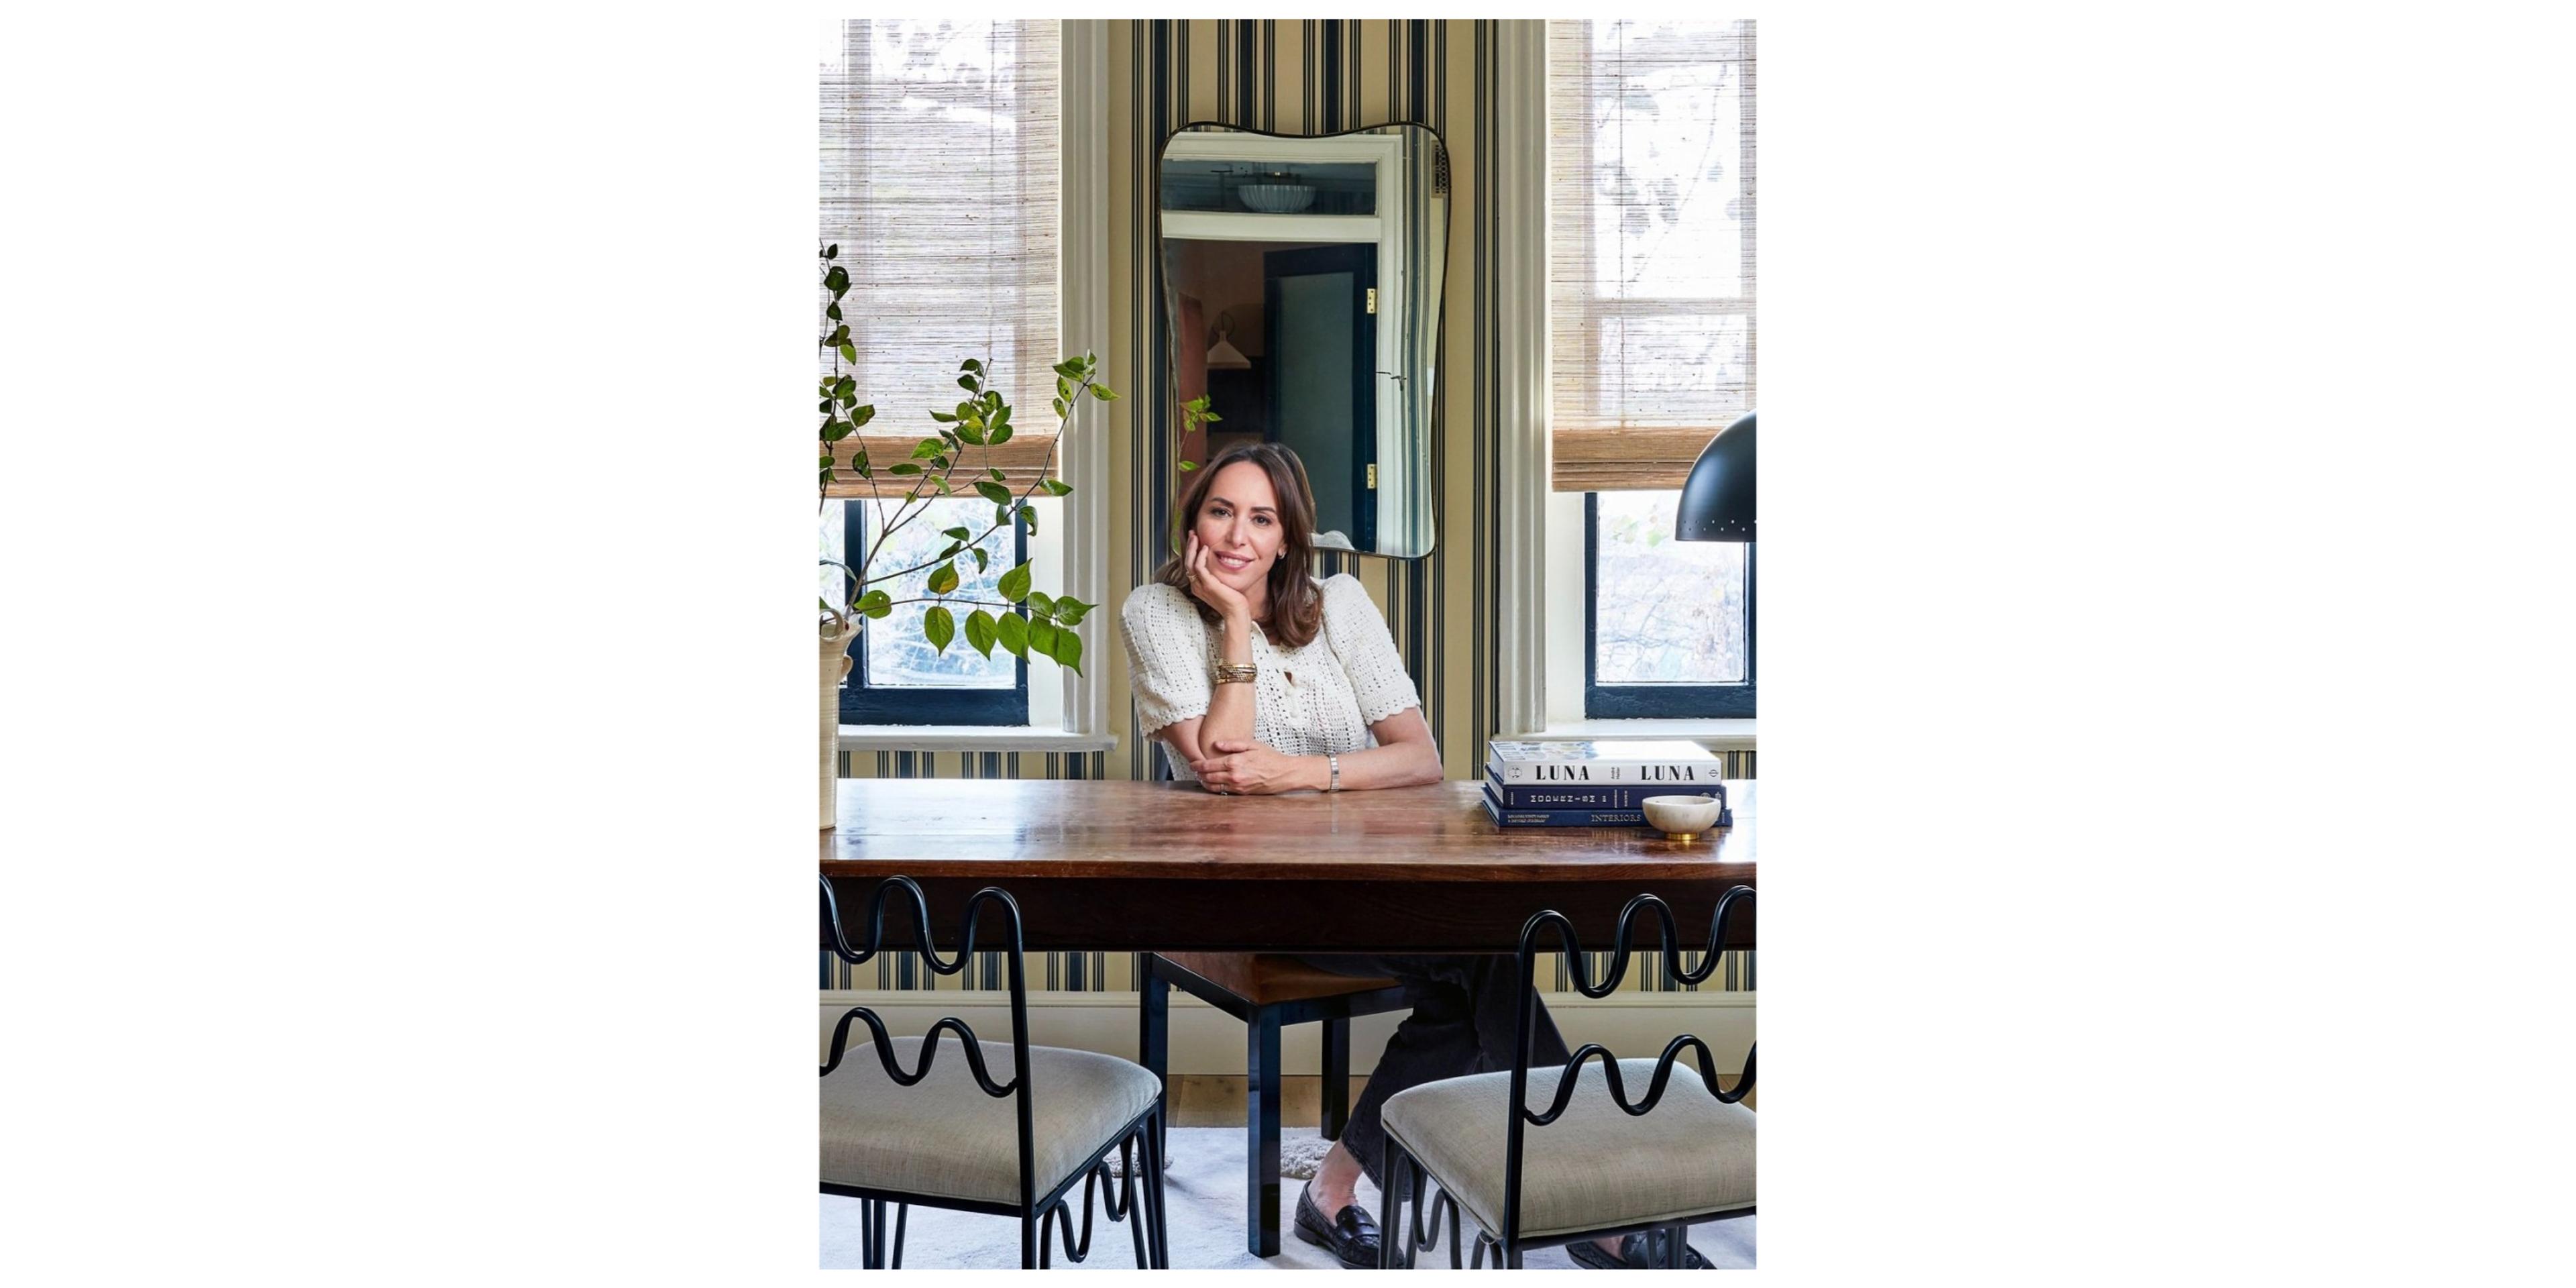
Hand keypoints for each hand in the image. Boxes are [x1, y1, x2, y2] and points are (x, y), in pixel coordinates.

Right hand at [1183, 532, 1250, 619]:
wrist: (1236, 612)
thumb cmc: (1233, 600)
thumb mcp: (1223, 584)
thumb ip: (1218, 574)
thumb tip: (1221, 560)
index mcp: (1198, 585)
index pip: (1191, 565)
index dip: (1192, 551)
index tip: (1196, 539)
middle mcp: (1196, 586)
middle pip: (1187, 562)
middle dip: (1190, 546)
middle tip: (1192, 533)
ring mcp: (1200, 586)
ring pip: (1190, 563)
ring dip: (1193, 548)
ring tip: (1196, 537)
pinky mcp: (1208, 585)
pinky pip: (1199, 567)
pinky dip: (1200, 556)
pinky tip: (1205, 548)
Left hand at [1193, 739, 1311, 794]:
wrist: (1285, 773)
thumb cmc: (1270, 757)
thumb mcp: (1252, 745)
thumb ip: (1232, 744)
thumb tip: (1216, 744)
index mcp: (1234, 762)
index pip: (1208, 765)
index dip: (1197, 765)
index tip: (1192, 763)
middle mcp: (1234, 776)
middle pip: (1208, 777)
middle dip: (1198, 774)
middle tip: (1194, 770)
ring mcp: (1238, 786)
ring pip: (1214, 787)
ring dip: (1205, 782)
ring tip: (1201, 778)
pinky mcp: (1242, 793)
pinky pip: (1224, 792)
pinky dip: (1215, 789)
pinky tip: (1213, 784)